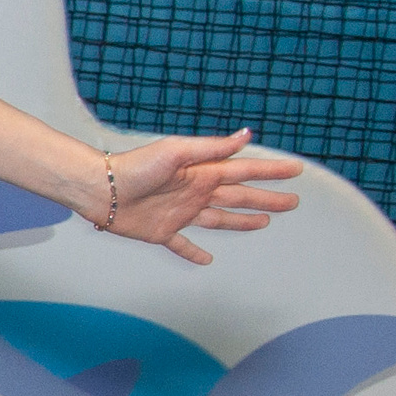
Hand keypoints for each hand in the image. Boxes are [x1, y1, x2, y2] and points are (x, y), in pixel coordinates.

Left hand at [88, 129, 302, 264]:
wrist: (100, 189)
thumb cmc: (134, 167)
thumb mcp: (177, 152)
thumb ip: (212, 147)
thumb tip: (246, 135)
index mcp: (202, 173)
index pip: (245, 171)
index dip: (271, 172)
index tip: (295, 171)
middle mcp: (195, 192)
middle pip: (239, 197)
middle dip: (266, 199)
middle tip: (292, 202)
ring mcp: (180, 213)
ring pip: (219, 219)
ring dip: (241, 221)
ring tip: (263, 222)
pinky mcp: (161, 232)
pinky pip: (182, 244)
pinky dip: (194, 253)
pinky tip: (207, 260)